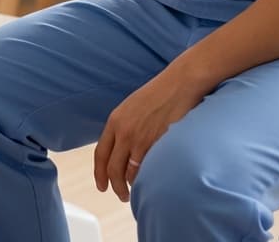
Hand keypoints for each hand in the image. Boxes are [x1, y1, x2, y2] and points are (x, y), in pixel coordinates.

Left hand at [93, 65, 204, 201]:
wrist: (179, 84)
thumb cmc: (159, 94)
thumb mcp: (132, 107)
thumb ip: (124, 127)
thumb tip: (121, 149)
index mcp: (115, 120)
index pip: (100, 154)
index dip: (99, 173)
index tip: (102, 185)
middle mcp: (124, 131)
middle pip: (113, 169)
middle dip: (116, 187)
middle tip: (122, 195)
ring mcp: (140, 139)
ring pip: (131, 173)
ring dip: (134, 186)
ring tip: (140, 191)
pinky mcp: (157, 144)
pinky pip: (148, 170)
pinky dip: (149, 180)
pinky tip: (153, 182)